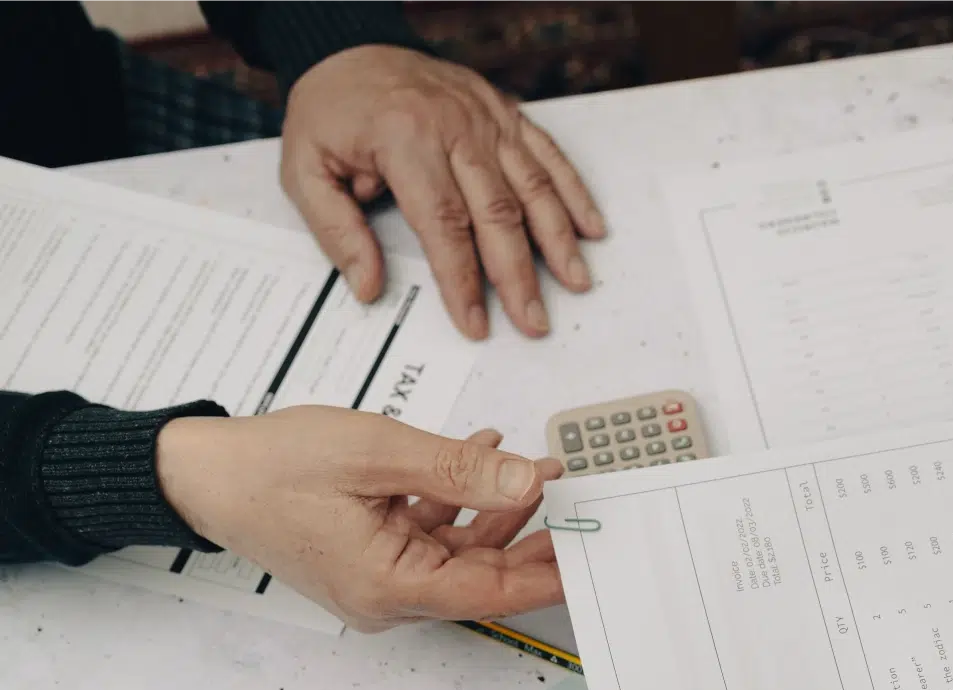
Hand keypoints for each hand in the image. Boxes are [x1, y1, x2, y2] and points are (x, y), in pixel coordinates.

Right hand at [157, 409, 563, 631]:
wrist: (203, 473)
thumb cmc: (272, 467)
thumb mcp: (378, 453)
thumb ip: (459, 470)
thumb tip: (529, 481)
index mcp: (391, 588)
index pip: (493, 591)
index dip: (549, 572)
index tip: (592, 553)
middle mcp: (389, 598)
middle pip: (482, 574)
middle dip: (534, 534)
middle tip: (580, 502)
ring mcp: (380, 581)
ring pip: (461, 551)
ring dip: (497, 507)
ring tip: (536, 467)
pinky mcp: (373, 559)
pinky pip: (432, 536)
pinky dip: (457, 500)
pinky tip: (481, 456)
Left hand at [281, 45, 606, 339]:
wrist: (351, 44)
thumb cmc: (331, 110)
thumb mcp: (304, 169)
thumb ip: (336, 231)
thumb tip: (368, 286)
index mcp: (405, 138)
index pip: (444, 225)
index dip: (462, 281)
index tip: (474, 322)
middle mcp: (456, 126)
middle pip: (498, 213)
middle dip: (519, 275)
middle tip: (533, 321)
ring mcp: (487, 118)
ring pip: (533, 187)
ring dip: (558, 240)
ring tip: (575, 283)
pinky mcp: (505, 112)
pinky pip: (548, 155)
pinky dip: (573, 193)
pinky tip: (590, 228)